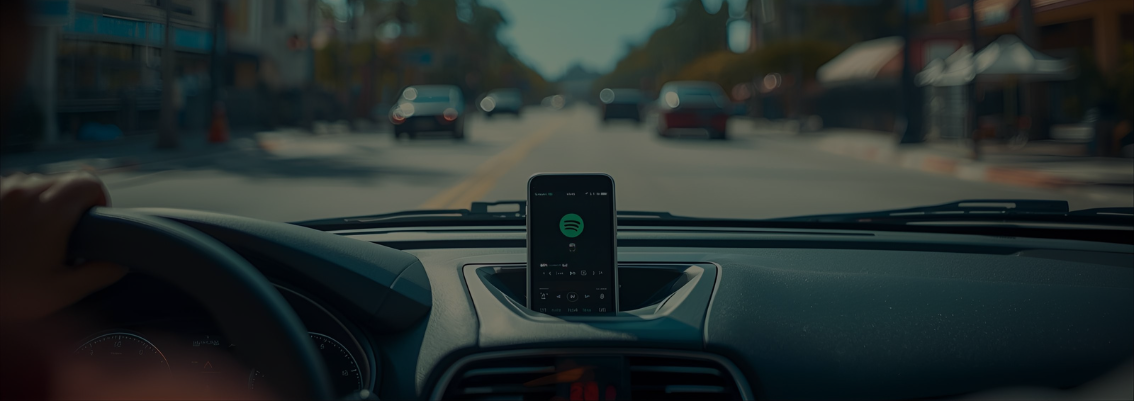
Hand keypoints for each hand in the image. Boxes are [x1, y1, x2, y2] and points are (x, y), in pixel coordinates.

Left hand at [0, 172, 126, 320]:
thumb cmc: (5, 295)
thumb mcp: (61, 293)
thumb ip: (99, 274)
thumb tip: (120, 264)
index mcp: (49, 211)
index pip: (89, 181)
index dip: (98, 200)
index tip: (93, 223)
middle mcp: (22, 192)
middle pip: (63, 180)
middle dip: (71, 204)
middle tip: (64, 237)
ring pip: (35, 183)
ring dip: (43, 204)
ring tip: (32, 238)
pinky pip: (10, 191)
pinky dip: (17, 207)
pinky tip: (11, 235)